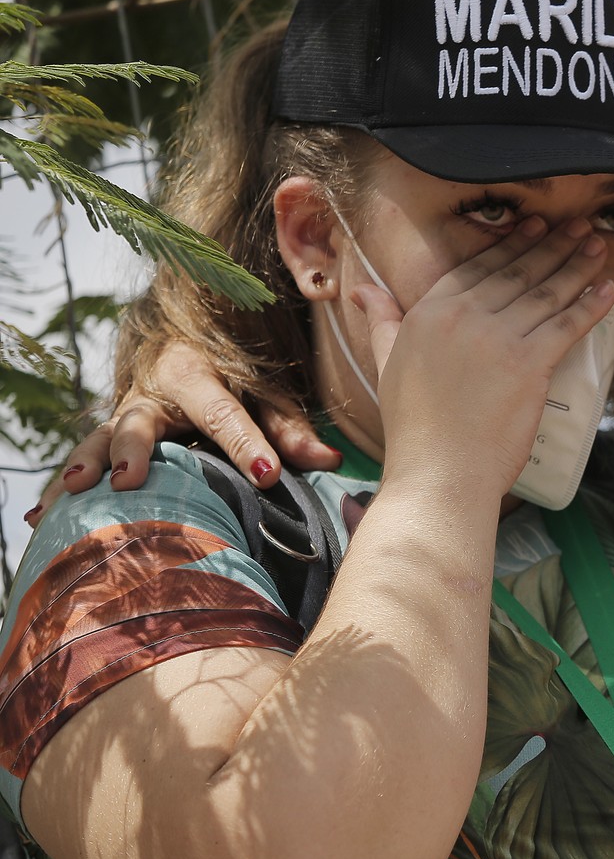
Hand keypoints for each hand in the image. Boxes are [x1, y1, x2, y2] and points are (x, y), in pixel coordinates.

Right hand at [27, 344, 342, 526]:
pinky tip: (40, 518)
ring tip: (74, 491)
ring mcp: (123, 416)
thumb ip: (290, 426)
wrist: (180, 340)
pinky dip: (58, 490)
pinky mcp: (106, 438)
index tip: (268, 475)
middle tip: (129, 479)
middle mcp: (151, 394)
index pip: (226, 413)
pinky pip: (82, 462)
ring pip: (98, 440)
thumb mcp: (263, 391)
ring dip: (86, 466)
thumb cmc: (232, 374)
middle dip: (133, 450)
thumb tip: (328, 461)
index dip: (248, 443)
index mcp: (198, 375)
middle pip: (140, 422)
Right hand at [357, 215, 613, 499]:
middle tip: (579, 227)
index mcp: (429, 313)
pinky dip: (591, 305)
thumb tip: (362, 289)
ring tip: (598, 245)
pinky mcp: (529, 364)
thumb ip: (382, 321)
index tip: (535, 226)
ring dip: (577, 265)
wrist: (438, 474)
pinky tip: (608, 289)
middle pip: (517, 271)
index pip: (478, 267)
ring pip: (546, 292)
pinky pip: (566, 325)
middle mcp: (464, 317)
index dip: (512, 244)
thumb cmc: (414, 429)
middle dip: (553, 245)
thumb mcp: (386, 364)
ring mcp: (498, 339)